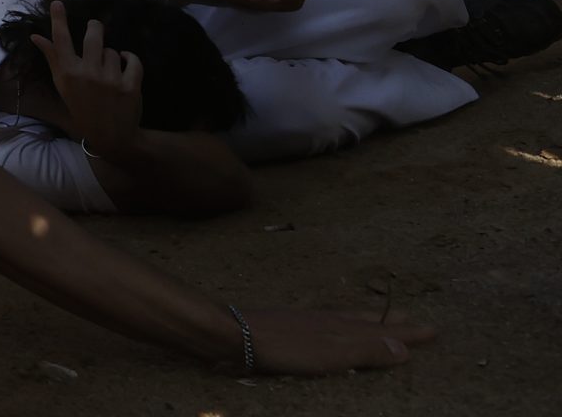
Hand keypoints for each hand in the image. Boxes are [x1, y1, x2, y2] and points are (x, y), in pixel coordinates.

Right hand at [31, 0, 141, 154]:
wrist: (112, 136)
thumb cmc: (83, 108)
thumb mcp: (63, 86)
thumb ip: (53, 58)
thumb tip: (36, 36)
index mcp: (68, 74)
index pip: (61, 41)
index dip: (59, 20)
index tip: (57, 3)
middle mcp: (87, 74)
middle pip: (93, 35)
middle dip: (95, 28)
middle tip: (95, 28)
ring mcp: (110, 80)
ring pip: (113, 51)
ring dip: (112, 57)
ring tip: (109, 72)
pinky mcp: (130, 86)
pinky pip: (132, 59)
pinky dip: (131, 60)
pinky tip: (125, 69)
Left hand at [237, 305, 433, 373]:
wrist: (235, 332)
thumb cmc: (286, 347)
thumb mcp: (333, 353)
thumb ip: (366, 351)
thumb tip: (405, 349)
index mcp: (343, 327)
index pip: (384, 331)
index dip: (408, 333)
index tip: (433, 330)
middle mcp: (328, 319)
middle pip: (366, 320)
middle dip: (390, 322)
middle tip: (411, 316)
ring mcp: (307, 320)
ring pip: (345, 318)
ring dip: (366, 320)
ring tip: (377, 319)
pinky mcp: (288, 326)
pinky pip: (325, 322)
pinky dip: (338, 323)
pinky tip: (328, 326)